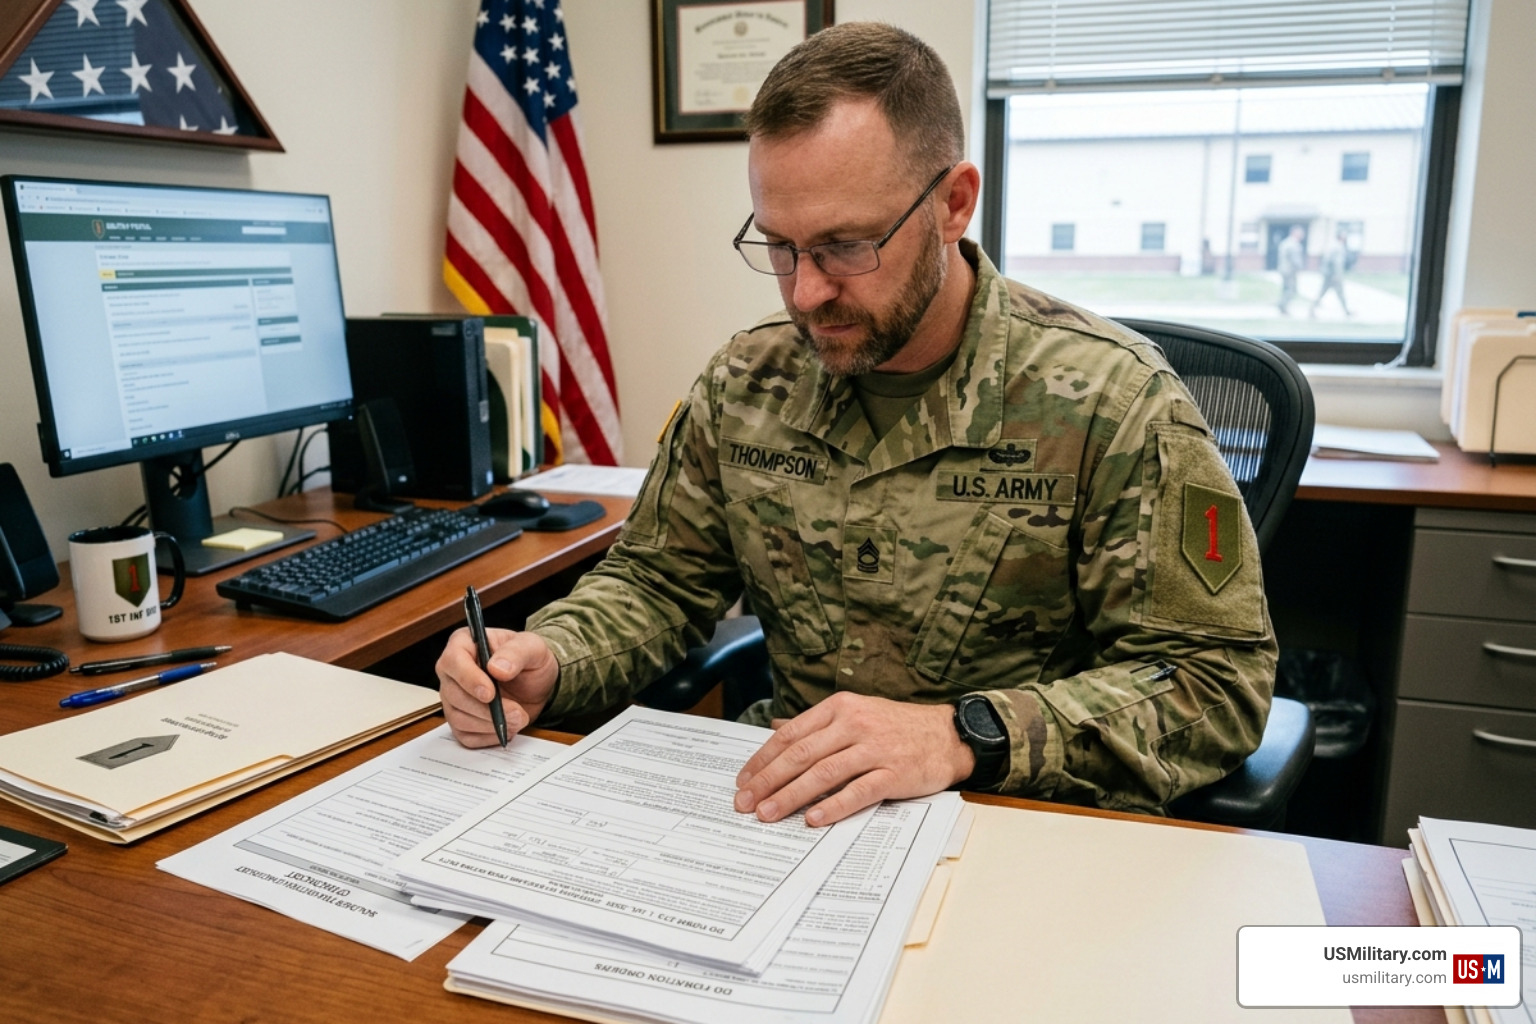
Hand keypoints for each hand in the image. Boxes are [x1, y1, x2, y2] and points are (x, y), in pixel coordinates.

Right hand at [435, 627, 558, 746]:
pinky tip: (506, 728)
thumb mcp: (532, 647)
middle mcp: (452, 671)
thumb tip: (497, 668)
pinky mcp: (461, 720)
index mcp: (464, 644)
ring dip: (490, 724)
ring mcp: (453, 698)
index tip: (490, 693)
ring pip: (458, 718)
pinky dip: (488, 736)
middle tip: (516, 712)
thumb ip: (516, 653)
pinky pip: (465, 736)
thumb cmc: (529, 658)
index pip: (453, 661)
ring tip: (518, 719)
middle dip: (486, 709)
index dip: (469, 679)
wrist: (536, 682)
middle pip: (454, 695)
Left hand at [733, 692, 974, 826]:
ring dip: (791, 796)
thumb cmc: (898, 726)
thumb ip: (816, 723)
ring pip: (823, 774)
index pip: (791, 735)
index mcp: (840, 708)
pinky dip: (833, 806)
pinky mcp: (894, 774)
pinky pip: (858, 792)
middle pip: (801, 755)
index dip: (763, 759)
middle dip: (768, 781)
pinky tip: (813, 819)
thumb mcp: (856, 712)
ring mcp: (875, 749)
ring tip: (769, 815)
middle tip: (745, 803)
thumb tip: (776, 728)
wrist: (949, 735)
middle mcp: (855, 725)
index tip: (744, 780)